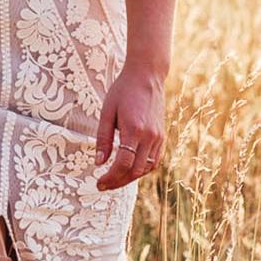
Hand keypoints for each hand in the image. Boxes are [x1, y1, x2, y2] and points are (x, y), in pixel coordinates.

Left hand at [94, 60, 166, 190]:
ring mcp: (159, 137)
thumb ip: (103, 138)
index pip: (123, 164)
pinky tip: (128, 170)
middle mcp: (150, 136)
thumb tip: (99, 163)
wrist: (147, 76)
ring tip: (114, 179)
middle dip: (118, 182)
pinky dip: (141, 169)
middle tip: (103, 185)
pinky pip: (154, 161)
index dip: (110, 177)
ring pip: (146, 169)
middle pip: (135, 170)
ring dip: (129, 177)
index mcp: (134, 129)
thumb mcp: (107, 112)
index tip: (98, 183)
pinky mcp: (162, 136)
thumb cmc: (123, 91)